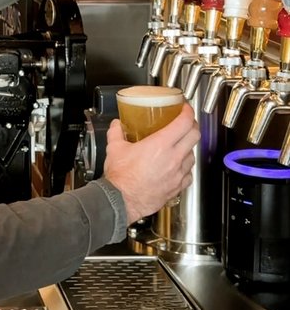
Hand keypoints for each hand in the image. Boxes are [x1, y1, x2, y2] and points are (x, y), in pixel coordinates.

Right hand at [103, 105, 199, 223]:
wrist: (121, 201)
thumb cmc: (120, 178)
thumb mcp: (114, 148)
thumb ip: (117, 133)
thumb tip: (117, 125)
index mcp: (160, 144)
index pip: (184, 122)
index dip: (188, 111)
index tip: (185, 108)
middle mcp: (173, 158)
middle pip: (195, 135)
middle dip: (192, 126)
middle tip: (186, 123)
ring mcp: (177, 173)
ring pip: (193, 155)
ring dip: (189, 147)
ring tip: (180, 145)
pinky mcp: (177, 187)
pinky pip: (189, 174)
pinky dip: (186, 168)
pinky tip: (178, 167)